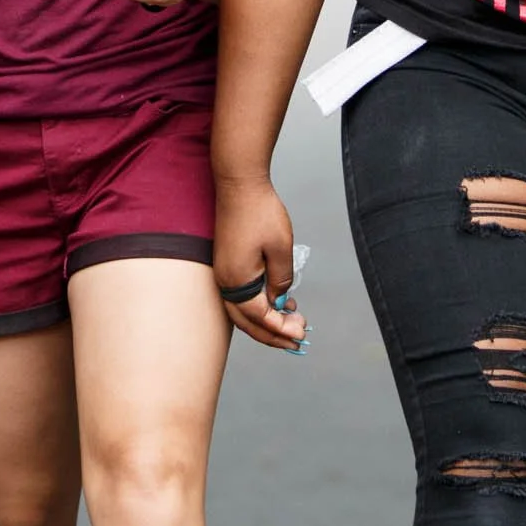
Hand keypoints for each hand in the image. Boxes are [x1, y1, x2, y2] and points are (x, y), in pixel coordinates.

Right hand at [215, 178, 305, 351]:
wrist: (240, 184)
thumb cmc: (260, 212)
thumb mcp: (281, 248)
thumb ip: (282, 280)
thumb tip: (280, 301)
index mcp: (237, 281)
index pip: (260, 317)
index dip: (281, 329)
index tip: (302, 333)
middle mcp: (225, 281)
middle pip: (247, 321)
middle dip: (272, 335)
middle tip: (297, 341)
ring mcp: (223, 273)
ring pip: (242, 311)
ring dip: (265, 322)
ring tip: (291, 322)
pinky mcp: (227, 264)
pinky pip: (241, 296)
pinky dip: (258, 306)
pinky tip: (277, 301)